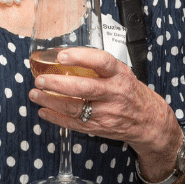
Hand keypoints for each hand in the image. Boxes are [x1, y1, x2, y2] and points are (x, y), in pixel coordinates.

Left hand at [29, 46, 182, 183]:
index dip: (81, 57)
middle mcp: (115, 93)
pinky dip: (56, 118)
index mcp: (120, 74)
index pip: (101, 62)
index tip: (62, 55)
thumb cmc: (131, 92)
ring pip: (76, 108)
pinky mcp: (100, 128)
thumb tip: (63, 55)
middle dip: (59, 84)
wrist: (149, 121)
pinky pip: (75, 124)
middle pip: (85, 88)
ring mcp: (107, 113)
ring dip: (51, 102)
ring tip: (35, 94)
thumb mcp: (122, 73)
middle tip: (41, 79)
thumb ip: (98, 66)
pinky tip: (44, 111)